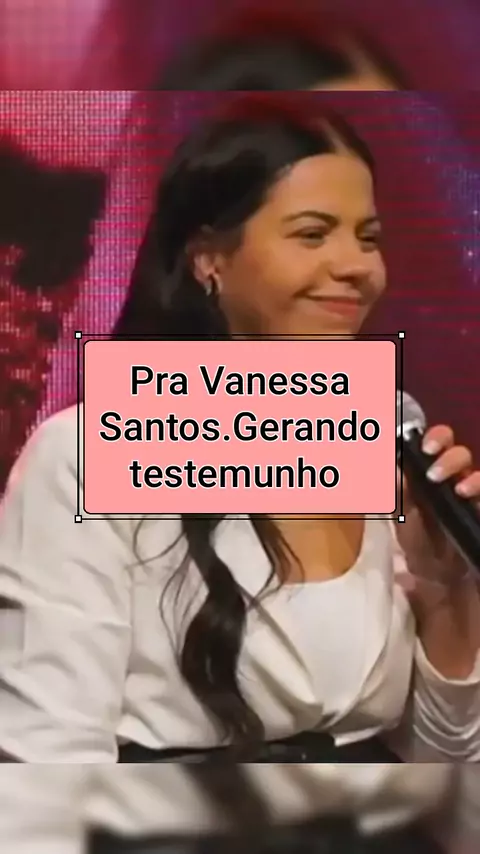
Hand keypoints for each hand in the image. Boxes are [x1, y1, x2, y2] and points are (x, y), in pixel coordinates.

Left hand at [395, 424, 479, 598]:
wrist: (439, 580)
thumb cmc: (419, 544)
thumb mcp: (403, 522)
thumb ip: (398, 497)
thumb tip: (391, 470)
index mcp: (430, 475)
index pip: (436, 444)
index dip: (432, 437)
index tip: (421, 446)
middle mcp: (454, 479)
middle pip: (457, 451)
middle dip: (446, 450)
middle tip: (431, 461)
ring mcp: (471, 494)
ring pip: (476, 470)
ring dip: (464, 470)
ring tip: (454, 486)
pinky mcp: (479, 510)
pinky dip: (478, 486)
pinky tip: (467, 494)